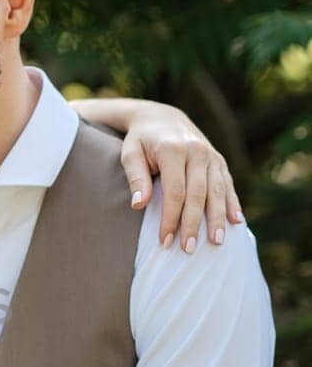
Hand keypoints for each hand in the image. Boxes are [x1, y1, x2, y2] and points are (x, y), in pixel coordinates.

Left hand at [121, 103, 242, 251]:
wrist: (161, 118)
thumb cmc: (141, 141)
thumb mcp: (130, 154)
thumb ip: (135, 177)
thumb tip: (139, 205)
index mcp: (173, 150)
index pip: (174, 191)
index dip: (170, 218)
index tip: (165, 241)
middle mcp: (197, 151)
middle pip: (198, 194)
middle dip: (194, 224)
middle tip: (188, 249)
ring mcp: (211, 155)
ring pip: (217, 191)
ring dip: (217, 218)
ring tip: (216, 242)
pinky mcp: (219, 160)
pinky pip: (228, 184)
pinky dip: (232, 203)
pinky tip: (236, 222)